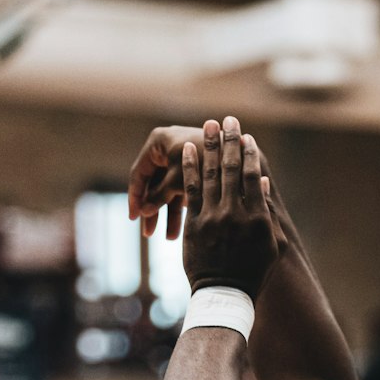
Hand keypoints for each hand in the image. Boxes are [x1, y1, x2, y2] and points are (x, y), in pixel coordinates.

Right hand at [127, 125, 203, 240]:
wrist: (246, 156)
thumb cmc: (210, 162)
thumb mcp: (179, 180)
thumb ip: (159, 195)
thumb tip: (143, 212)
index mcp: (159, 141)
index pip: (139, 173)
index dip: (135, 197)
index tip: (132, 218)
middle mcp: (169, 147)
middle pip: (154, 182)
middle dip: (152, 209)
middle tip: (148, 234)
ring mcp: (183, 157)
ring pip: (170, 188)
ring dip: (169, 213)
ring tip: (170, 238)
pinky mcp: (197, 168)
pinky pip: (184, 190)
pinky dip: (183, 207)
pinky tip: (182, 230)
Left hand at [182, 117, 281, 299]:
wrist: (224, 294)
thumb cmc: (253, 272)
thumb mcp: (271, 246)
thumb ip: (268, 214)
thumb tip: (264, 183)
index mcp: (258, 218)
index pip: (254, 177)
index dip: (250, 153)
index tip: (247, 136)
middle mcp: (236, 213)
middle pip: (233, 168)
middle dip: (230, 141)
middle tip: (229, 119)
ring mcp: (214, 217)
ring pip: (211, 173)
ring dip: (210, 146)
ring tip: (209, 125)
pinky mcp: (195, 223)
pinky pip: (191, 189)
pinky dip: (190, 167)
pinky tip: (188, 148)